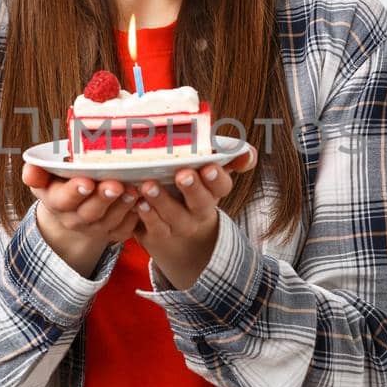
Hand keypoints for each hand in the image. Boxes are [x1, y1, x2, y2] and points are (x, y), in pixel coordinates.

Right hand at [21, 162, 140, 277]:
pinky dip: (135, 217)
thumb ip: (37, 173)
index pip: (64, 199)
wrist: (74, 208)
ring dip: (123, 206)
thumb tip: (30, 171)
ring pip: (111, 221)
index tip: (87, 181)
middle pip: (90, 212)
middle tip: (116, 185)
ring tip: (134, 189)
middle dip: (104, 199)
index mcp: (57, 202)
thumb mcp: (44, 177)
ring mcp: (96, 228)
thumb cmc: (61, 182)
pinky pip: (125, 230)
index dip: (75, 192)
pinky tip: (143, 202)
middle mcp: (75, 219)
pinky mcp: (113, 233)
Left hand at [132, 144, 257, 290]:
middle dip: (193, 188)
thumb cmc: (190, 187)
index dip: (217, 177)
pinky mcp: (158, 234)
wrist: (176, 229)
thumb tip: (247, 153)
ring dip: (163, 201)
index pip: (222, 185)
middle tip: (182, 175)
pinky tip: (138, 203)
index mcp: (213, 191)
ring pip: (175, 217)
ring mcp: (179, 225)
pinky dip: (147, 216)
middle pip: (201, 202)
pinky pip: (155, 228)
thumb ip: (228, 156)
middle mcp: (200, 211)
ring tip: (149, 186)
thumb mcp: (207, 171)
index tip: (208, 167)